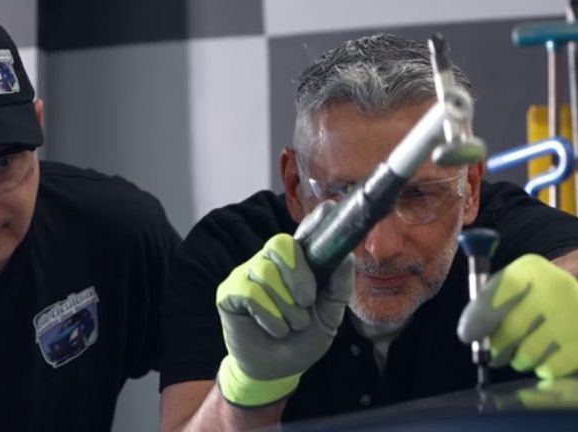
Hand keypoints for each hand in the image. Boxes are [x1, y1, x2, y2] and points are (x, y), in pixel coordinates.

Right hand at [216, 201, 354, 406]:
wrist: (276, 370)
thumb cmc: (303, 339)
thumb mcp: (329, 316)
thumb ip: (338, 287)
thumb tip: (347, 256)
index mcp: (298, 264)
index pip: (305, 233)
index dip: (315, 220)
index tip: (329, 208)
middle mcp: (271, 262)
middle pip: (281, 245)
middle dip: (299, 277)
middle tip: (306, 302)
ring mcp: (248, 274)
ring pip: (267, 273)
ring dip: (286, 307)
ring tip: (289, 325)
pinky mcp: (229, 292)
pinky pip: (251, 293)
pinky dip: (268, 315)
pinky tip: (272, 328)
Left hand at [457, 254, 577, 378]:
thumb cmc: (547, 306)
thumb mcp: (517, 291)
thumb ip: (488, 304)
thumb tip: (469, 331)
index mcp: (534, 268)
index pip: (501, 288)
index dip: (480, 315)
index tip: (468, 335)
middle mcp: (561, 284)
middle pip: (511, 328)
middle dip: (498, 346)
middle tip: (498, 351)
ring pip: (529, 353)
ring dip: (522, 359)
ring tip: (531, 349)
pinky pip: (551, 369)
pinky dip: (545, 369)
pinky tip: (554, 356)